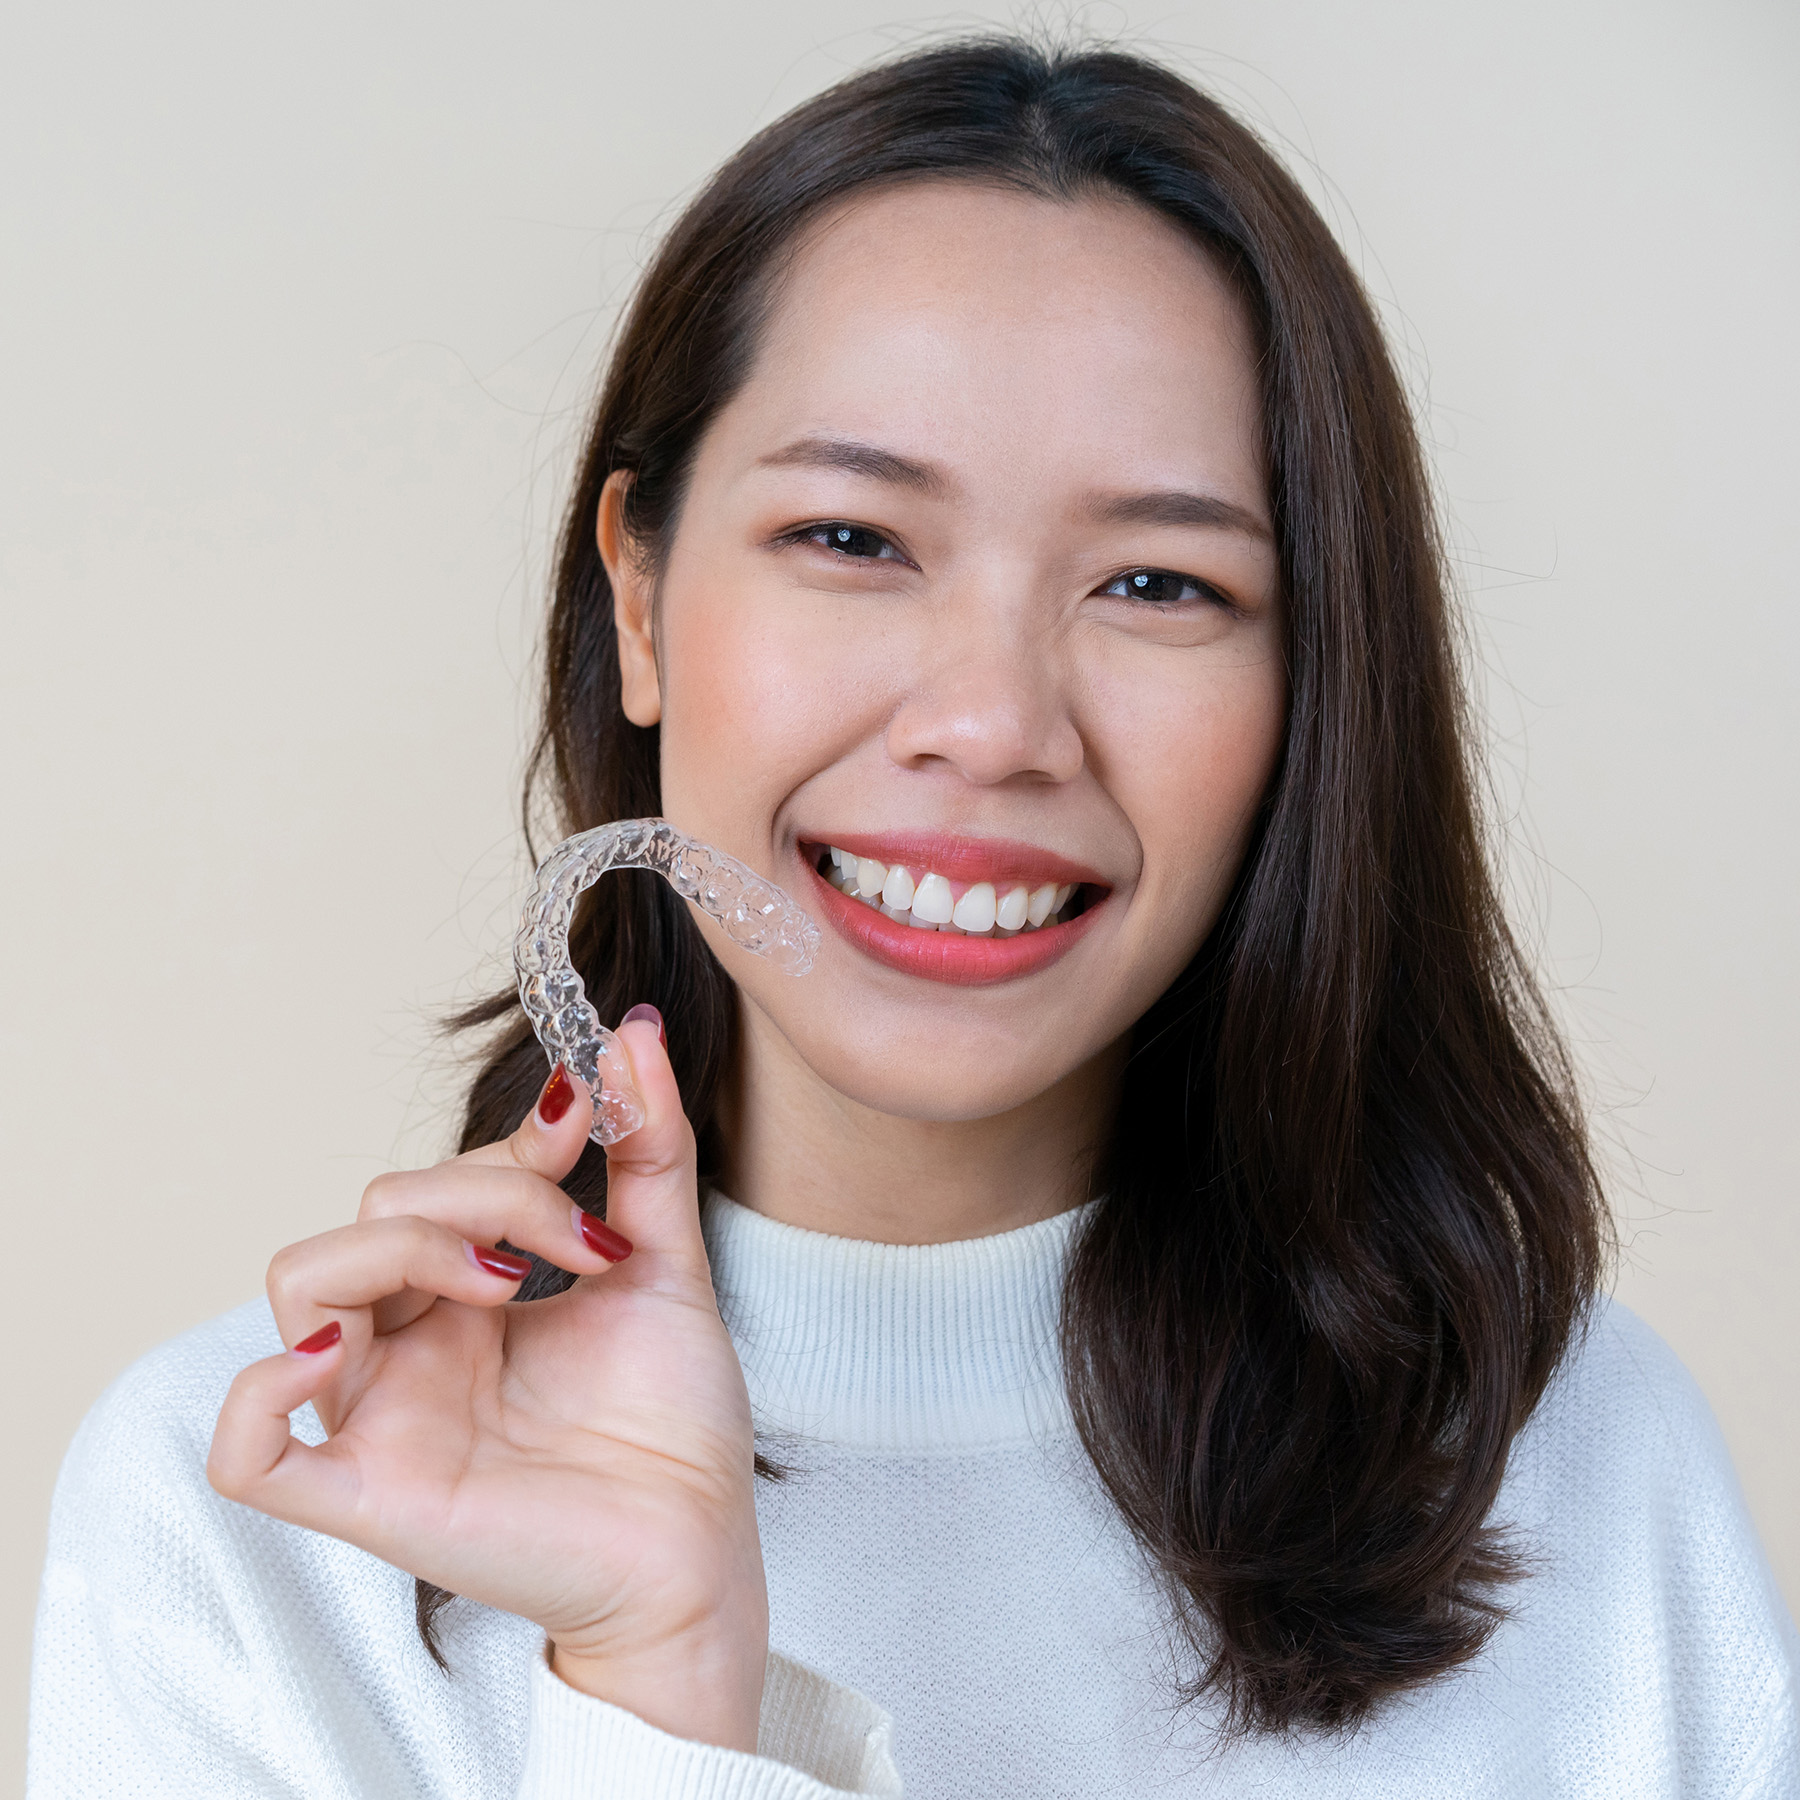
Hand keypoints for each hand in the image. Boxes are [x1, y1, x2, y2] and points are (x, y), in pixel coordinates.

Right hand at [207, 1014, 767, 1750]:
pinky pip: (250, 1455)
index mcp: (468, 1295)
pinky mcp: (372, 1497)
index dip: (508, 1145)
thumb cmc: (675, 1422)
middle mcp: (413, 1346)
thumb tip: (635, 1030)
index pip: (439, 1181)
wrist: (703, 1550)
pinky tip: (342, 1352)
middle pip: (376, 1213)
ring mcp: (384, 1416)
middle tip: (581, 1245)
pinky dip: (260, 1392)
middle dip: (483, 1195)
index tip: (588, 1125)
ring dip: (404, 1249)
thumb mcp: (668, 1263)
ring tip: (506, 1286)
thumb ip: (648, 1150)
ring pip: (305, 1284)